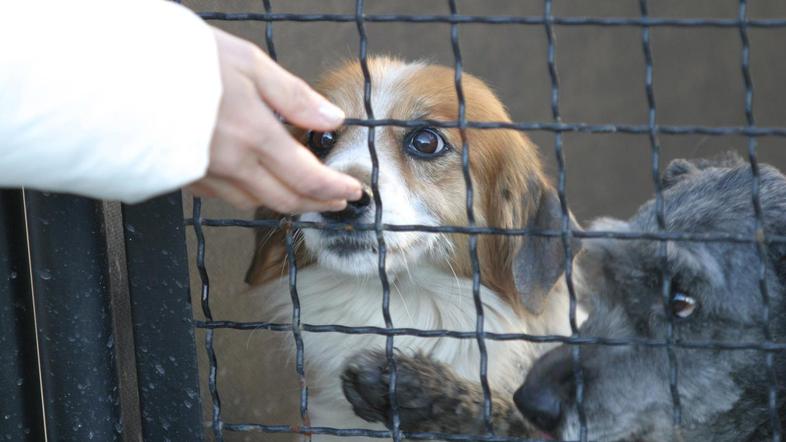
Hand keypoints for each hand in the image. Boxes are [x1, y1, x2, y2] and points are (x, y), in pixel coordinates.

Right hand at [188, 27, 361, 211]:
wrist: (111, 73)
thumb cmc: (179, 60)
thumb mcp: (248, 63)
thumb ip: (293, 96)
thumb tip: (331, 118)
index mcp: (254, 136)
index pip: (307, 177)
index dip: (334, 189)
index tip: (353, 191)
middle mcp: (232, 164)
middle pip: (285, 200)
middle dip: (316, 204)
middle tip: (335, 202)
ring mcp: (204, 175)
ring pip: (253, 201)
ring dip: (283, 201)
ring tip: (301, 193)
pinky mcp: (180, 176)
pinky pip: (221, 195)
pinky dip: (244, 193)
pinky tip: (251, 180)